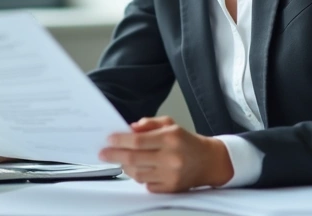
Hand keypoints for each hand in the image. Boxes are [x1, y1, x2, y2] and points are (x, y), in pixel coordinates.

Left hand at [99, 116, 233, 192]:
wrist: (209, 161)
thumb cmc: (187, 141)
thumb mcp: (170, 124)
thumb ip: (148, 123)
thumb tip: (129, 129)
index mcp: (170, 138)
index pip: (138, 140)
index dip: (120, 140)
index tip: (109, 140)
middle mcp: (171, 157)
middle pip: (134, 158)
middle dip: (114, 155)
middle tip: (103, 153)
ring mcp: (171, 175)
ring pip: (138, 174)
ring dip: (125, 167)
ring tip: (122, 160)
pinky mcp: (171, 188)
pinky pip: (146, 185)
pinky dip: (139, 177)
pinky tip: (138, 170)